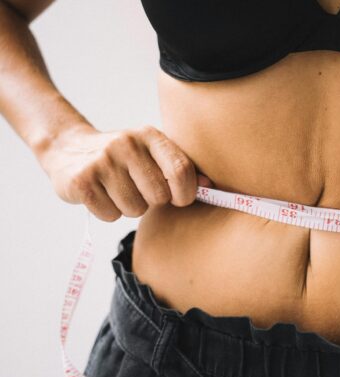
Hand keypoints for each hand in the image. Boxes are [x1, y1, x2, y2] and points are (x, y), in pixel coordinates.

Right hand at [37, 124, 213, 221]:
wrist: (67, 150)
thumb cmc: (123, 159)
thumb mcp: (151, 153)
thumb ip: (181, 168)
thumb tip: (210, 186)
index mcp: (150, 136)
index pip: (180, 170)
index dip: (185, 192)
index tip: (179, 198)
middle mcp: (126, 144)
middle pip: (159, 196)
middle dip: (152, 201)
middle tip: (137, 189)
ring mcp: (102, 161)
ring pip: (135, 209)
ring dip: (129, 208)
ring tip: (116, 189)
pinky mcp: (82, 181)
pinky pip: (111, 215)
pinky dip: (108, 212)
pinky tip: (100, 194)